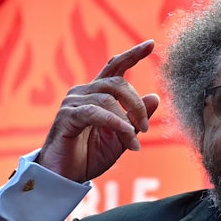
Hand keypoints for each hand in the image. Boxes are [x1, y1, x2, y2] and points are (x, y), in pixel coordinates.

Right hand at [37, 40, 160, 181]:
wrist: (65, 177)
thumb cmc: (89, 157)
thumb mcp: (121, 139)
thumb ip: (136, 119)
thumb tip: (155, 97)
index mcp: (97, 95)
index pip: (115, 67)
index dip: (133, 54)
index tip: (151, 43)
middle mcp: (84, 93)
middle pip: (117, 83)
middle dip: (137, 105)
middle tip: (146, 128)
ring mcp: (73, 103)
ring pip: (108, 100)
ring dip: (127, 121)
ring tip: (135, 142)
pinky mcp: (67, 117)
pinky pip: (95, 113)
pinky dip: (114, 122)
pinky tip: (127, 133)